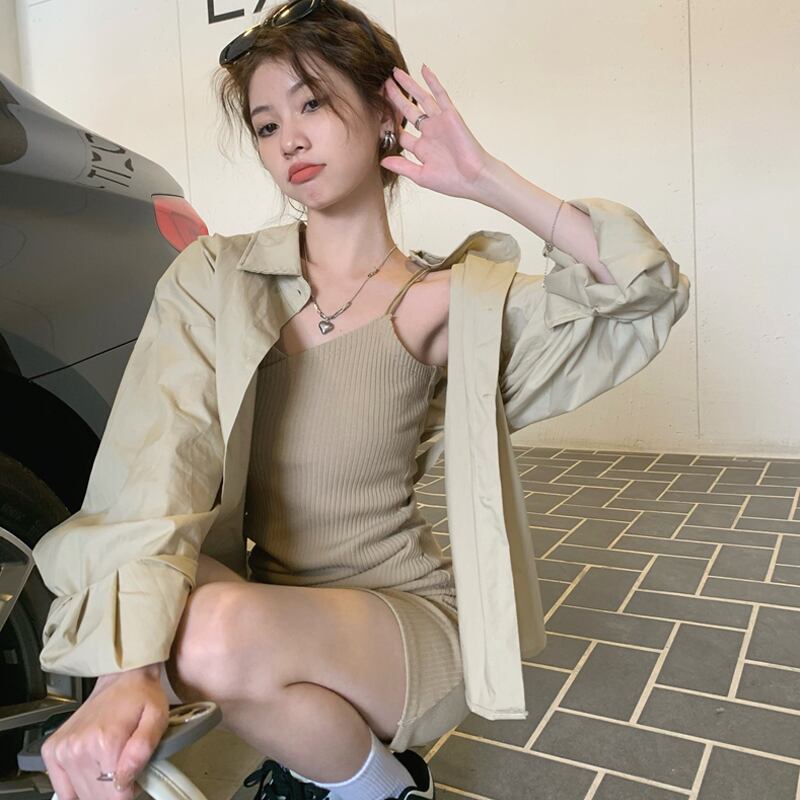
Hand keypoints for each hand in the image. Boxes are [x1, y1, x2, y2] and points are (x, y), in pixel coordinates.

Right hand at [40, 669, 169, 798]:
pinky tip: (92, 768)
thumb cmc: (142, 695)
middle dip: (114, 790)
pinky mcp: (52, 750)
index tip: (136, 778)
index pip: (114, 796)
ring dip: (98, 787)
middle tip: (125, 769)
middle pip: (96, 797)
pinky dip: (77, 784)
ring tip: (112, 765)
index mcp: (105, 741)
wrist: (122, 677)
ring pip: (79, 794)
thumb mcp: (157, 718)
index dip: (130, 792)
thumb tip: (125, 780)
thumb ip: (142, 751)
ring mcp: (63, 749)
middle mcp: (79, 747)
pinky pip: (62, 787)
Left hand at [381, 64, 494, 201]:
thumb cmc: (451, 181)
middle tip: (383, 86)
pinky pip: (440, 94)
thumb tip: (382, 162)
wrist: (474, 179)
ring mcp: (439, 122)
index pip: (401, 133)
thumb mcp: (420, 176)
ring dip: (409, 85)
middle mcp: (429, 133)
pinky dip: (432, 81)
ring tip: (395, 73)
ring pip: (421, 99)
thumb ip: (401, 166)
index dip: (389, 125)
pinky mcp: (450, 115)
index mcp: (422, 148)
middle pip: (408, 111)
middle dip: (395, 98)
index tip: (375, 116)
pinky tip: (424, 69)